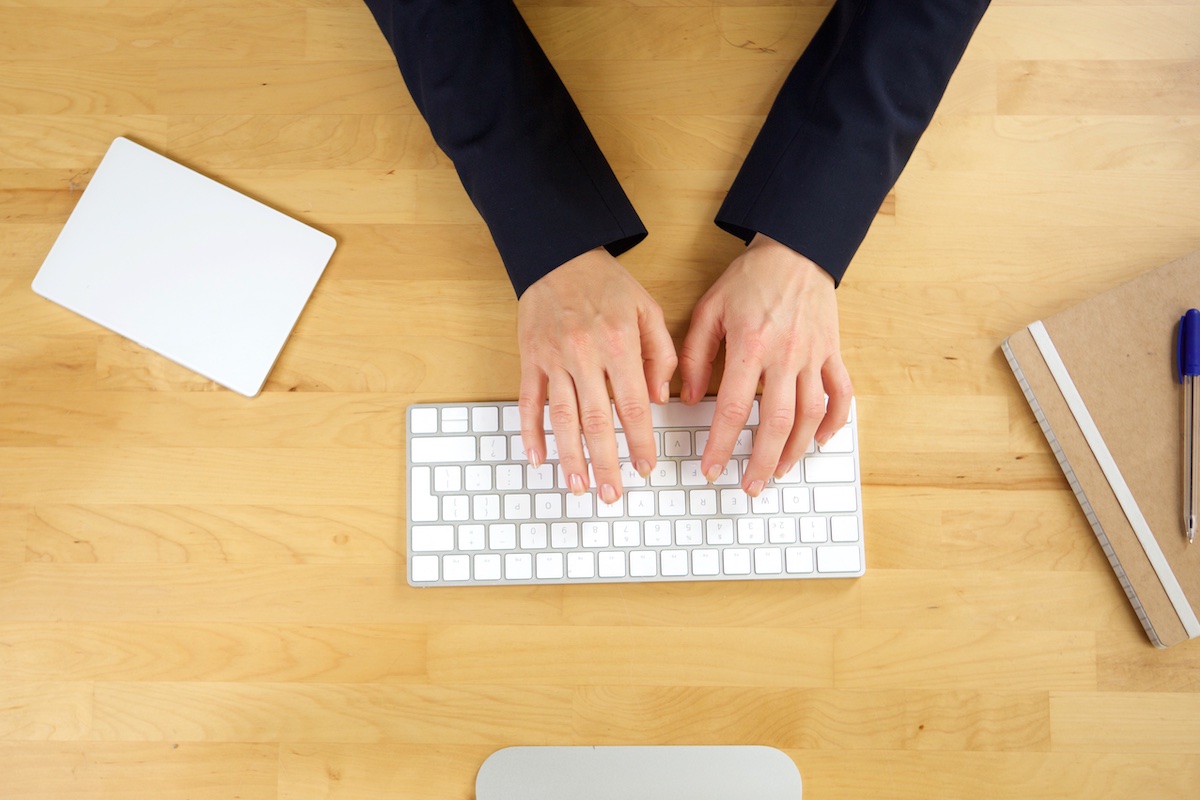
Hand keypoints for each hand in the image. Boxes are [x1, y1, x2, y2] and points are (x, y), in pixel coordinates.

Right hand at [517, 248, 676, 502]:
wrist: (559, 255)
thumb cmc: (607, 285)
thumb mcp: (648, 309)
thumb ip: (661, 355)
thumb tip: (658, 400)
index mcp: (618, 344)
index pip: (631, 405)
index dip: (639, 441)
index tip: (645, 467)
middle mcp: (583, 355)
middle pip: (595, 421)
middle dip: (605, 462)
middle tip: (611, 494)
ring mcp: (552, 359)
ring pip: (561, 418)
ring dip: (569, 456)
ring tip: (579, 486)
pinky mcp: (530, 359)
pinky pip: (528, 402)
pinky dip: (530, 432)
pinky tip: (538, 458)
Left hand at [679, 233, 852, 495]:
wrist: (796, 248)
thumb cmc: (749, 278)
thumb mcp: (709, 309)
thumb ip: (694, 355)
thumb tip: (687, 398)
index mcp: (749, 346)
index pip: (732, 409)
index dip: (721, 445)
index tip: (712, 469)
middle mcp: (785, 355)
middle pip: (776, 422)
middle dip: (762, 462)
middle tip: (750, 486)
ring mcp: (813, 355)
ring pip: (810, 415)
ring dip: (796, 450)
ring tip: (780, 471)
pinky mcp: (832, 351)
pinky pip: (841, 393)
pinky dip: (835, 421)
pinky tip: (820, 440)